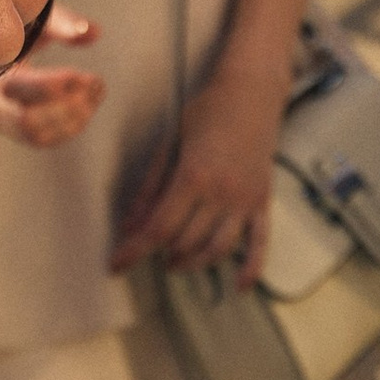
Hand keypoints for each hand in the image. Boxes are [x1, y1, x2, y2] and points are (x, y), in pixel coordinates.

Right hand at [0, 9, 103, 149]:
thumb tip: (94, 32)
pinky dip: (69, 127)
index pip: (22, 89)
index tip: (85, 76)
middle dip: (66, 108)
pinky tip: (88, 106)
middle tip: (96, 84)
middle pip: (27, 122)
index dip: (58, 84)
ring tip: (96, 94)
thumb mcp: (34, 20)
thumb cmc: (15, 28)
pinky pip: (42, 139)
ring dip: (71, 119)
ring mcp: (0, 119)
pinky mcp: (14, 129)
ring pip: (35, 135)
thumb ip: (61, 24)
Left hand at [109, 60, 283, 278]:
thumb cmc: (207, 111)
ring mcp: (245, 201)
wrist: (252, 92)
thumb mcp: (169, 143)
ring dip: (193, 263)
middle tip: (148, 250)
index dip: (134, 251)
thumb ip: (150, 188)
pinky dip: (250, 269)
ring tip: (176, 261)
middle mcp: (222, 194)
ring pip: (217, 250)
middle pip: (185, 242)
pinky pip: (260, 243)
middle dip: (161, 253)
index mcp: (193, 177)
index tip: (116, 265)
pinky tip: (239, 287)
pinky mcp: (263, 202)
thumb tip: (130, 225)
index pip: (158, 229)